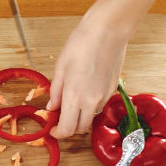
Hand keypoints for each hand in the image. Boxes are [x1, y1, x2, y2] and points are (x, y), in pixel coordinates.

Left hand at [47, 2, 139, 137]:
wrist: (107, 32)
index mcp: (74, 97)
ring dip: (80, 117)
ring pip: (91, 118)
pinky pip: (99, 106)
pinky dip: (90, 106)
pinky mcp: (113, 90)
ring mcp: (104, 97)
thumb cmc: (80, 45)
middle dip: (69, 128)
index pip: (67, 129)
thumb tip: (52, 108)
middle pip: (80, 129)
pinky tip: (85, 91)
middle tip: (60, 117)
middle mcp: (91, 102)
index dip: (58, 133)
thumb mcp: (60, 68)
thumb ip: (55, 92)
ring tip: (72, 101)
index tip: (52, 128)